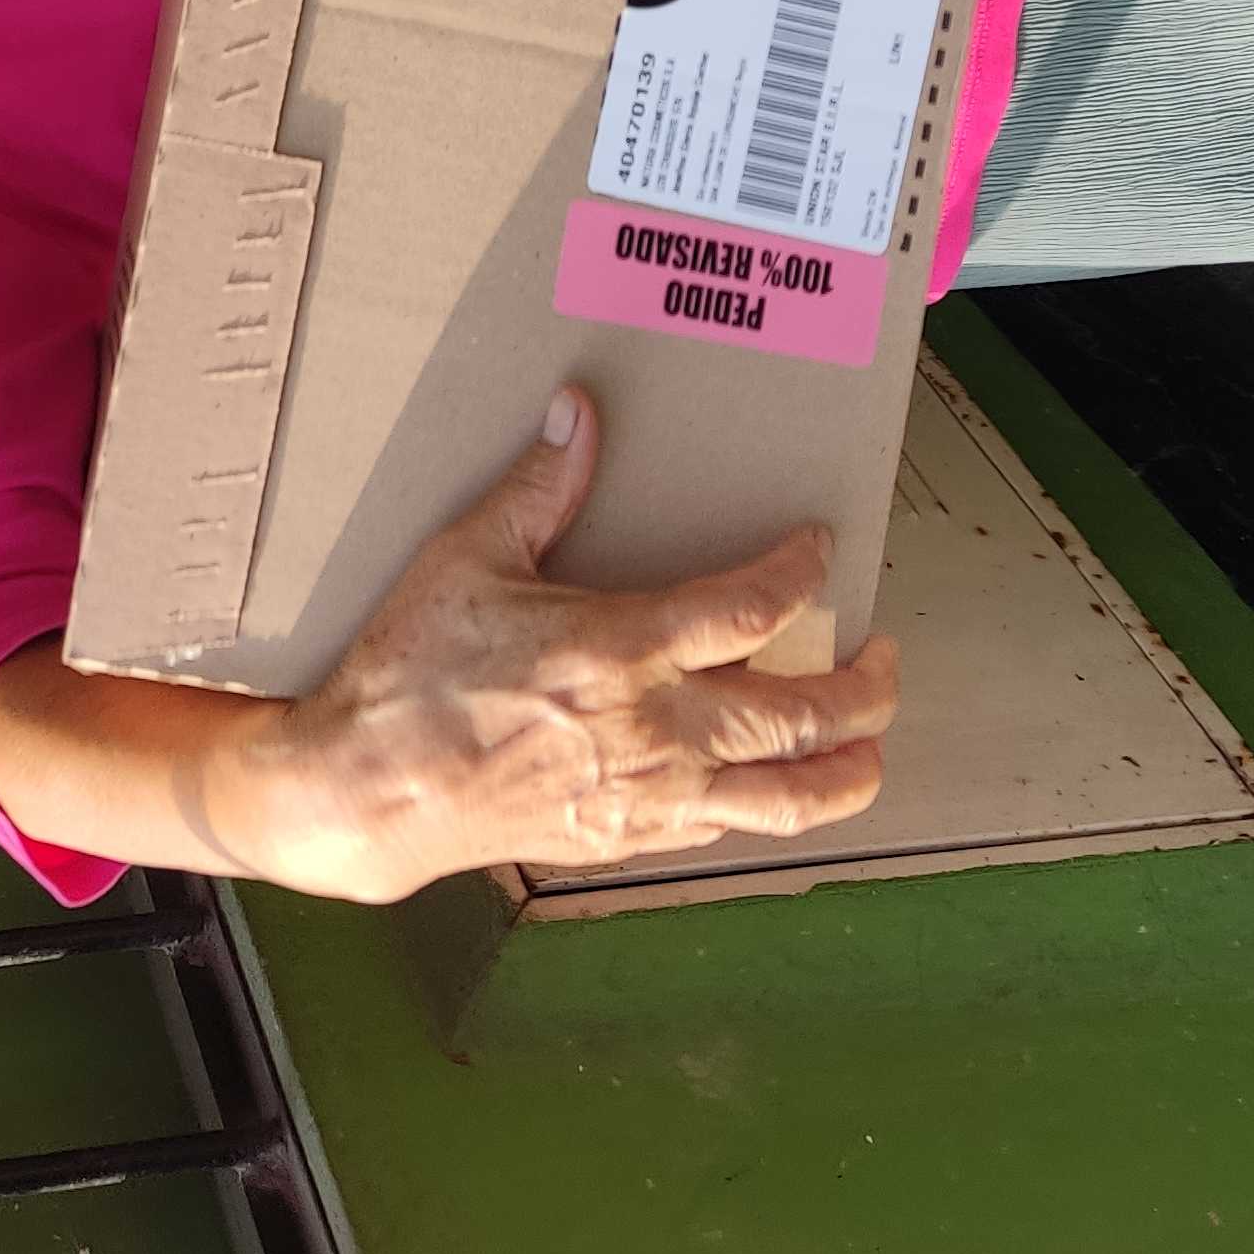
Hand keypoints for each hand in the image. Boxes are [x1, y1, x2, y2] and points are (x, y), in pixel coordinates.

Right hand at [242, 385, 898, 904]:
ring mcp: (649, 796)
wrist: (369, 793)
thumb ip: (536, 489)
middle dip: (867, 691)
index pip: (756, 607)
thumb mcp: (466, 560)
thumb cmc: (411, 674)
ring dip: (849, 774)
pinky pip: (728, 829)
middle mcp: (656, 729)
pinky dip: (768, 805)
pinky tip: (769, 780)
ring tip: (870, 747)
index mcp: (623, 649)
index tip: (819, 548)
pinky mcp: (628, 840)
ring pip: (790, 800)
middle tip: (884, 660)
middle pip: (805, 719)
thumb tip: (575, 413)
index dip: (804, 571)